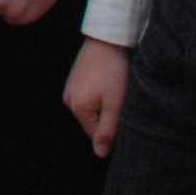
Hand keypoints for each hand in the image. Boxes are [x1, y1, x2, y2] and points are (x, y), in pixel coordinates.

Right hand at [63, 40, 130, 155]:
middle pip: (93, 123)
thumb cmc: (114, 71)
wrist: (107, 39)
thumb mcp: (115, 103)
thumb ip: (107, 130)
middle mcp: (69, 100)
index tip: (126, 116)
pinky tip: (109, 84)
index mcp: (78, 108)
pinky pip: (88, 98)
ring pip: (91, 110)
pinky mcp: (75, 80)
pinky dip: (100, 96)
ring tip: (116, 91)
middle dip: (109, 118)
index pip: (96, 135)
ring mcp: (70, 89)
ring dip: (105, 107)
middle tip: (122, 101)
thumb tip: (100, 154)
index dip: (114, 131)